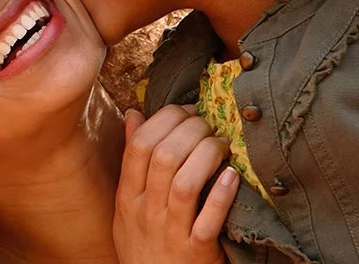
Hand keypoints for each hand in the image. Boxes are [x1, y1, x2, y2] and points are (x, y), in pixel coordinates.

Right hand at [113, 105, 238, 263]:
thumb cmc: (144, 242)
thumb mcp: (128, 203)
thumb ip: (131, 159)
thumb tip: (133, 114)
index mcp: (128, 196)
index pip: (140, 144)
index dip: (164, 119)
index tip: (185, 110)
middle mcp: (146, 212)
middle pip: (164, 157)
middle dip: (190, 130)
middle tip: (207, 123)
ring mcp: (170, 234)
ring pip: (185, 183)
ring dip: (206, 155)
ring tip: (221, 144)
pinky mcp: (197, 254)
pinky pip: (208, 221)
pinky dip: (221, 195)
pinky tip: (231, 176)